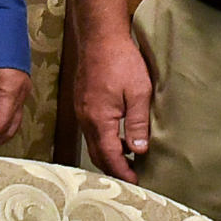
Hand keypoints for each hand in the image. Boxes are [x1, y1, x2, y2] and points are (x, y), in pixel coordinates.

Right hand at [69, 24, 156, 181]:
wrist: (100, 37)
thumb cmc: (121, 61)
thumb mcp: (138, 93)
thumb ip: (138, 124)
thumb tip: (139, 151)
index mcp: (99, 120)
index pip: (110, 156)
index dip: (123, 172)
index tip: (135, 182)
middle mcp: (86, 119)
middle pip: (97, 154)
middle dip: (114, 168)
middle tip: (131, 176)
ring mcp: (81, 110)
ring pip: (93, 142)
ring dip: (109, 154)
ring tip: (128, 158)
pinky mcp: (82, 102)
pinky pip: (91, 129)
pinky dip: (104, 139)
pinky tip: (118, 136)